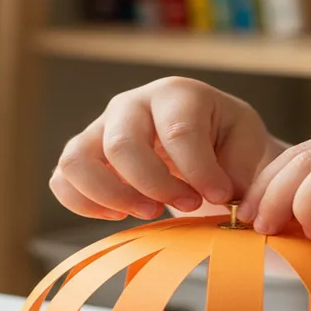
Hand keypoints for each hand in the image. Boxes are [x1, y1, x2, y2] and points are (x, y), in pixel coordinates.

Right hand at [50, 77, 286, 220]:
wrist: (212, 151)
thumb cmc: (231, 149)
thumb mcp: (249, 151)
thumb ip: (242, 172)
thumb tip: (228, 202)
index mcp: (178, 94)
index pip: (178, 130)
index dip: (199, 171)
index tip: (221, 198)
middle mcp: (132, 105)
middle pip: (122, 144)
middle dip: (155, 185)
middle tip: (188, 207)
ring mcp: (101, 129)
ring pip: (77, 160)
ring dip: (112, 196)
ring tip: (150, 213)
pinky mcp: (84, 156)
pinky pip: (62, 180)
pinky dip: (84, 204)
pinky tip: (121, 216)